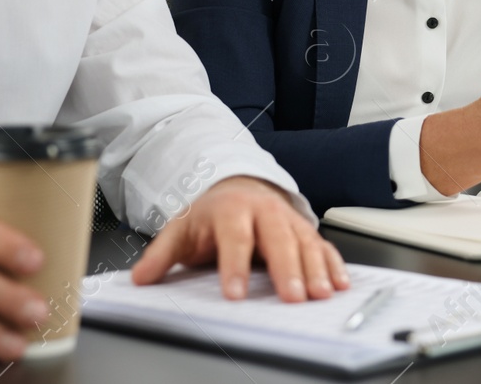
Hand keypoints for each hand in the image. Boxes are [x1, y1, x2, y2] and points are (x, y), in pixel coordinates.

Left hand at [131, 176, 348, 302]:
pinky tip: (339, 282)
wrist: (236, 185)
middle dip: (287, 268)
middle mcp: (264, 210)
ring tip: (320, 294)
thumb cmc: (210, 213)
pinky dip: (333, 263)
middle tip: (293, 296)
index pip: (234, 237)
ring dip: (316, 268)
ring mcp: (287, 218)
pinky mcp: (304, 228)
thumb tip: (141, 277)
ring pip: (305, 242)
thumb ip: (161, 254)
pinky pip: (322, 245)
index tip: (234, 293)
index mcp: (231, 209)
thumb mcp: (181, 229)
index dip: (235, 266)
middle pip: (278, 238)